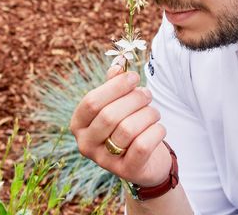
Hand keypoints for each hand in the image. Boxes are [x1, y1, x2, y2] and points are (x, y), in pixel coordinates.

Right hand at [69, 65, 171, 186]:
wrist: (145, 161)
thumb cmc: (128, 124)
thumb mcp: (118, 104)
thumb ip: (114, 85)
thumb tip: (118, 66)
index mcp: (79, 124)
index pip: (91, 101)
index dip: (115, 86)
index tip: (133, 77)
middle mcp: (86, 144)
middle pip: (109, 115)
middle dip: (134, 99)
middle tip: (147, 94)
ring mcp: (105, 161)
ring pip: (128, 129)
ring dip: (147, 114)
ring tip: (154, 112)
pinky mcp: (127, 171)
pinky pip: (143, 145)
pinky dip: (155, 131)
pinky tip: (158, 128)